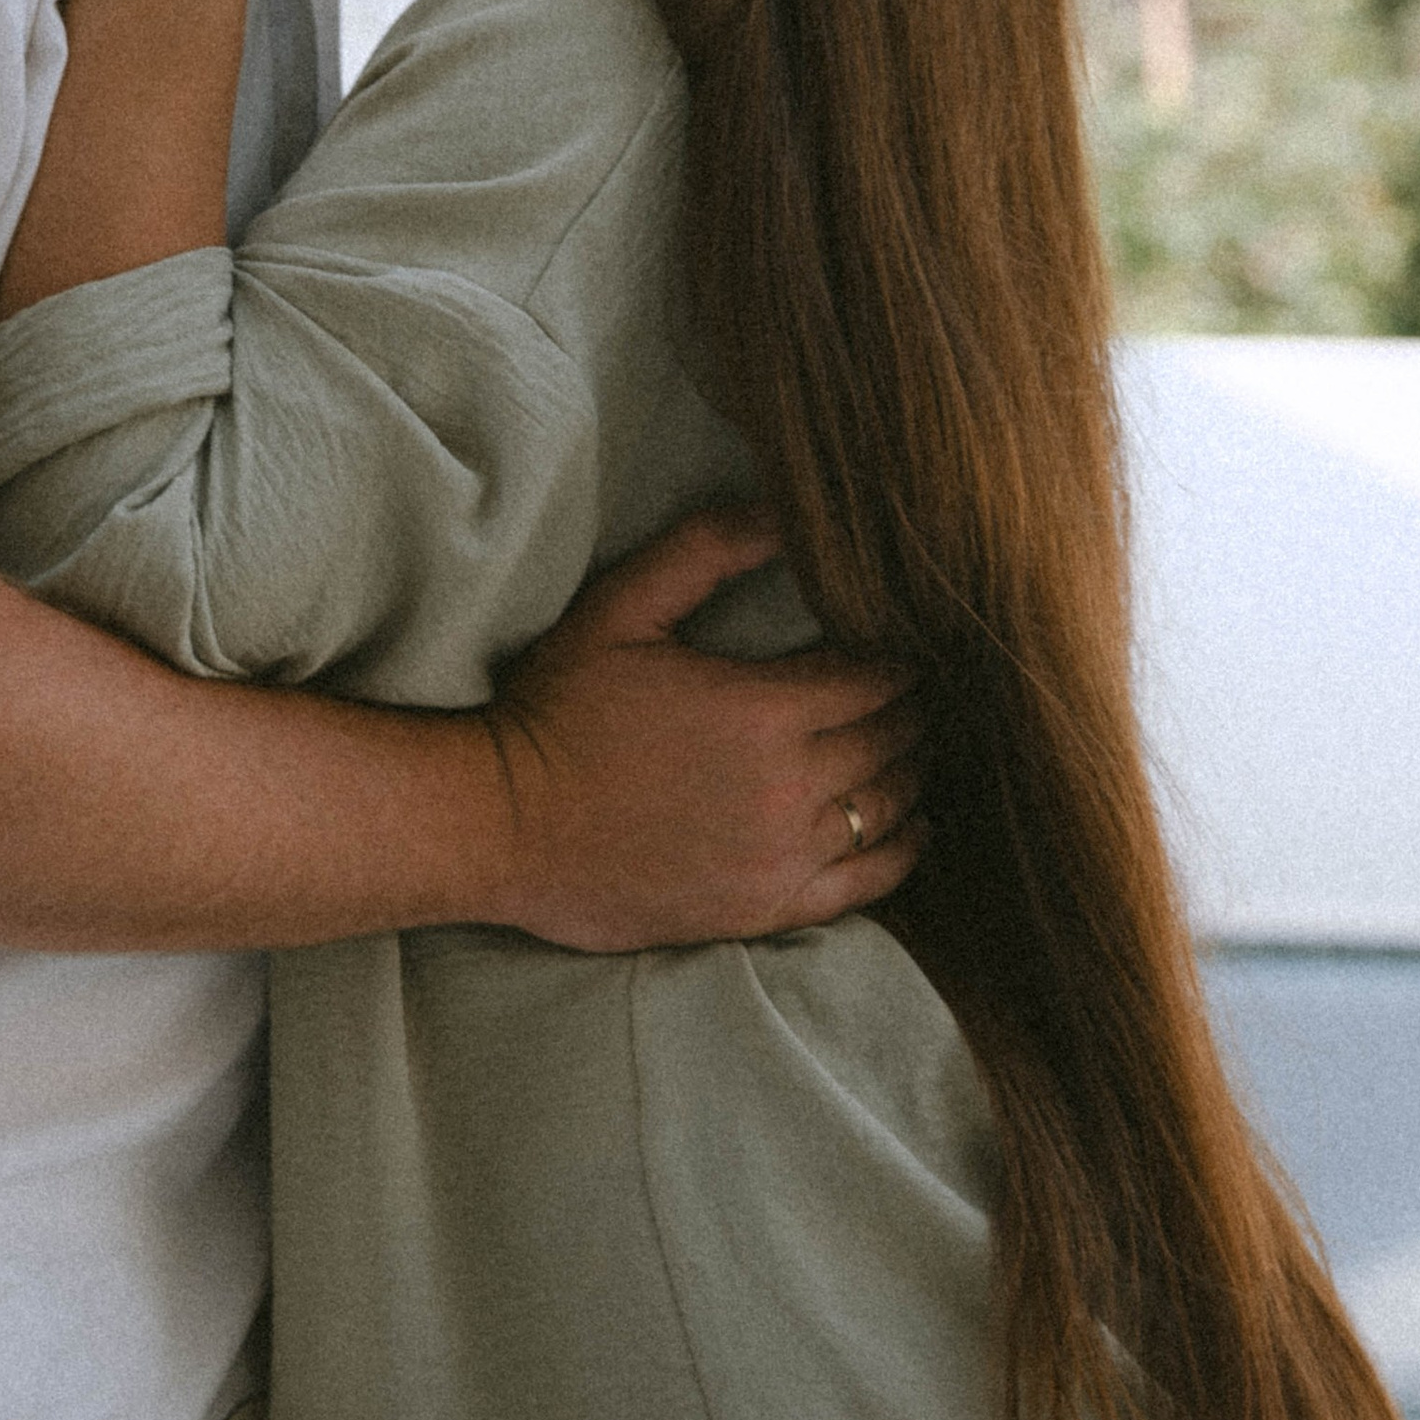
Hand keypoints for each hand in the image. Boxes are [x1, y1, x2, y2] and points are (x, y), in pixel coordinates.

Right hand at [487, 510, 921, 950]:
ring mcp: (781, 856)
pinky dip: (904, 849)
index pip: (877, 678)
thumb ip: (709, 550)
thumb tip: (786, 510)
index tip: (902, 643)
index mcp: (764, 711)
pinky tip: (911, 825)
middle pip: (892, 742)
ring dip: (912, 771)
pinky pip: (869, 881)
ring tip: (914, 748)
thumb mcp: (622, 607)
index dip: (900, 657)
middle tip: (917, 691)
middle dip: (912, 710)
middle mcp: (789, 788)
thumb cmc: (558, 709)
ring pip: (889, 808)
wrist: (503, 826)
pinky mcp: (765, 908)